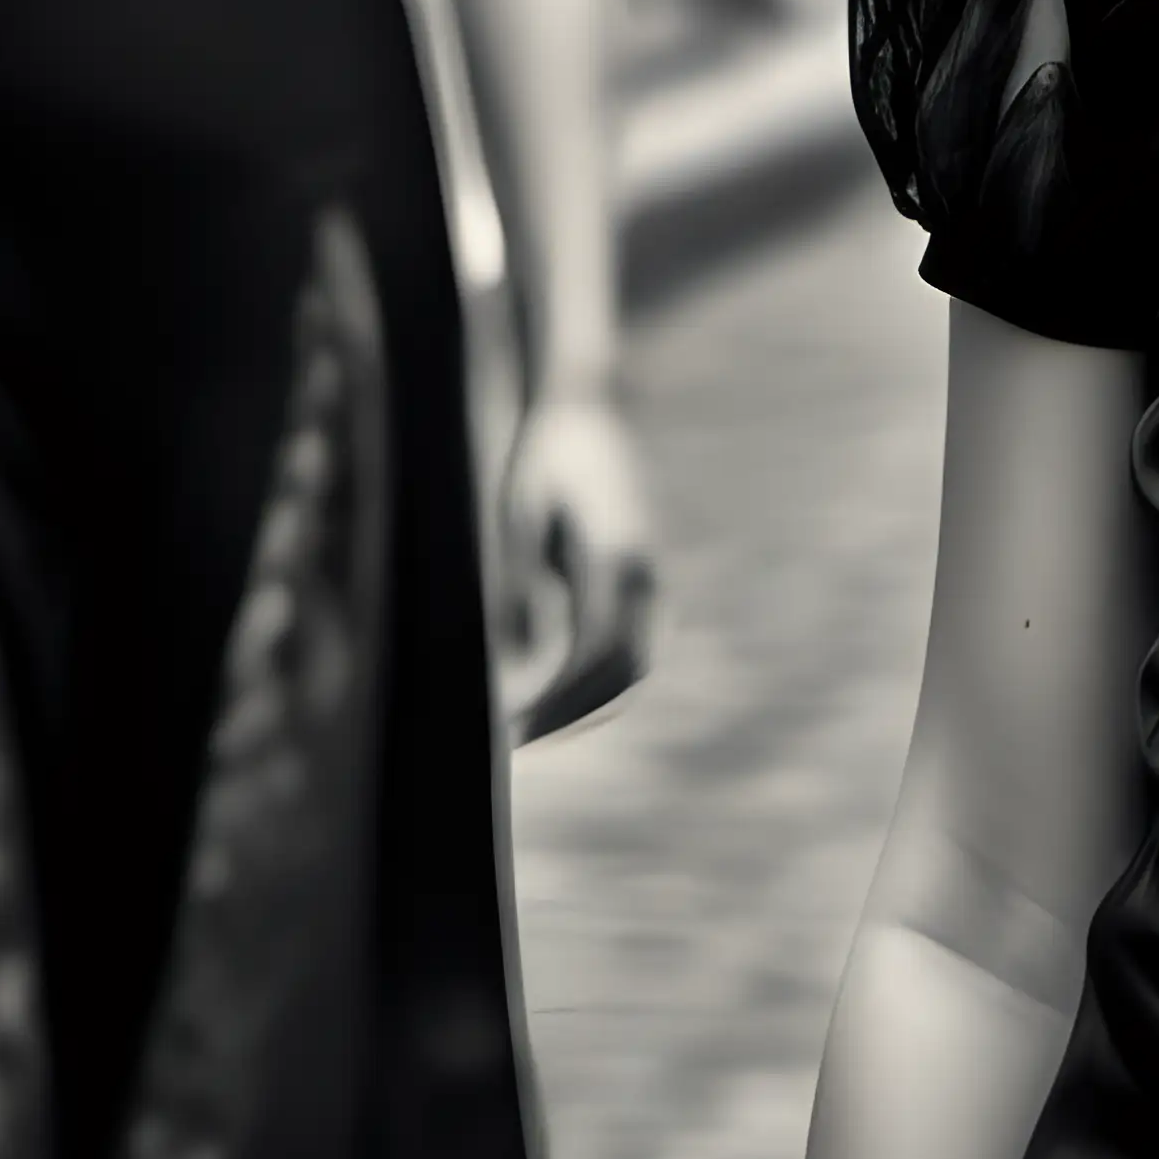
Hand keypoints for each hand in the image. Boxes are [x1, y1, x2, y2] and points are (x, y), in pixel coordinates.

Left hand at [501, 390, 654, 724]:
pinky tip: (537, 698)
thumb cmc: (541, 459)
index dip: (558, 703)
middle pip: (621, 680)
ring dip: (577, 711)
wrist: (584, 414)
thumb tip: (511, 662)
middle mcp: (647, 580)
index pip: (600, 658)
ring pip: (627, 676)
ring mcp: (651, 589)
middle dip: (566, 719)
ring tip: (517, 731)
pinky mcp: (641, 594)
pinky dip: (584, 688)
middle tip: (507, 745)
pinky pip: (622, 658)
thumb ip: (519, 583)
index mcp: (621, 560)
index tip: (512, 730)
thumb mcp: (516, 514)